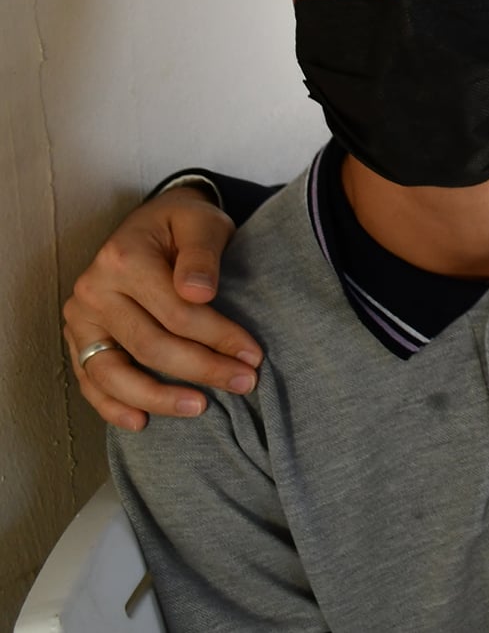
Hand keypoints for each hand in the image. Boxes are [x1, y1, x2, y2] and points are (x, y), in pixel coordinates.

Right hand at [61, 187, 261, 430]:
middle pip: (150, 344)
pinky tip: (141, 422)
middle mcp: (94, 289)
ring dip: (157, 397)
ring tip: (200, 408)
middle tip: (244, 383)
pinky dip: (112, 405)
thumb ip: (203, 255)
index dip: (219, 336)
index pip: (177, 311)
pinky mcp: (77, 339)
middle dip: (201, 369)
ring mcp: (80, 318)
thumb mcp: (202, 223)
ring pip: (112, 372)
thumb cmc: (184, 225)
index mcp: (124, 258)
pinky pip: (90, 380)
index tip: (254, 355)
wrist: (153, 223)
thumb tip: (199, 293)